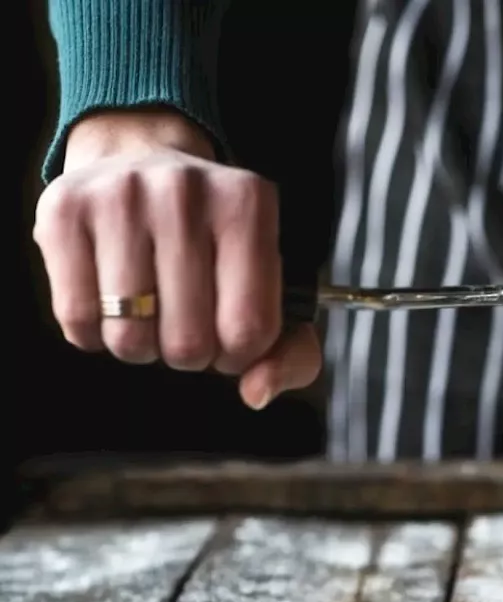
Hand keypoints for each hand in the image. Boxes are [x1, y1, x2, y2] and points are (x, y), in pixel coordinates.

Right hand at [32, 108, 320, 408]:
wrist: (139, 159)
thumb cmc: (214, 241)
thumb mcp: (272, 284)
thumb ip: (290, 353)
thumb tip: (256, 393)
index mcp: (249, 205)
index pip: (250, 329)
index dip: (239, 356)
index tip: (231, 338)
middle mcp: (185, 192)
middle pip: (188, 343)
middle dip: (190, 354)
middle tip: (187, 321)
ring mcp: (120, 196)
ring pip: (130, 338)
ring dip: (142, 346)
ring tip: (150, 310)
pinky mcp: (64, 211)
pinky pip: (77, 320)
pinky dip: (95, 333)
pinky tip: (111, 301)